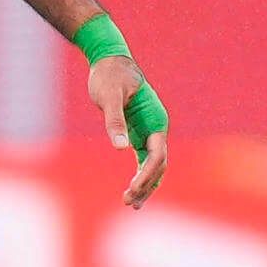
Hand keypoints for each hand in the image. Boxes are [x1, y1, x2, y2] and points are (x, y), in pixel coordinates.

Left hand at [90, 54, 167, 208]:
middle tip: (130, 202)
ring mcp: (149, 132)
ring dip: (145, 185)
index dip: (147, 174)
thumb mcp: (109, 96)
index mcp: (155, 120)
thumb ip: (115, 120)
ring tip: (132, 204)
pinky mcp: (138, 133)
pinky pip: (143, 159)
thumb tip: (120, 147)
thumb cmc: (109, 76)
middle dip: (147, 185)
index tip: (133, 188)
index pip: (157, 155)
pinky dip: (140, 175)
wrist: (109, 62)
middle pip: (158, 165)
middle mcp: (156, 128)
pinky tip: (133, 191)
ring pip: (153, 165)